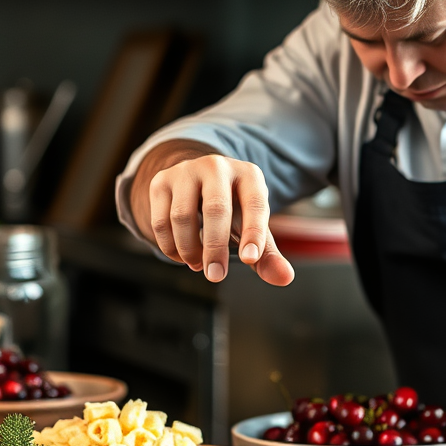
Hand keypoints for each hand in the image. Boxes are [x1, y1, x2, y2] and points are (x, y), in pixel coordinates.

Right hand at [131, 142, 294, 286]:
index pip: (255, 203)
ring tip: (198, 265)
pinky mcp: (161, 181)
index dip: (253, 232)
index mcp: (249, 175)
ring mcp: (186, 171)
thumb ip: (267, 255)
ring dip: (189, 250)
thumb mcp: (252, 228)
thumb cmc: (234, 211)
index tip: (249, 260)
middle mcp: (217, 166)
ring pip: (182, 216)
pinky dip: (170, 247)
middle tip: (216, 276)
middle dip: (215, 247)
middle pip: (215, 208)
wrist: (199, 184)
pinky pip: (161, 221)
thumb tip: (285, 278)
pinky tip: (182, 256)